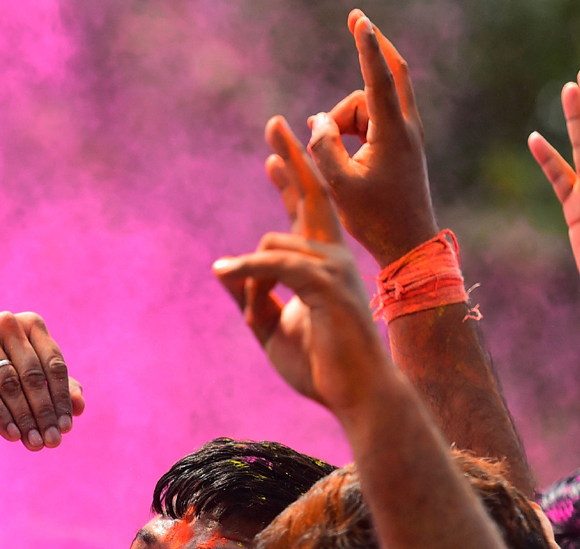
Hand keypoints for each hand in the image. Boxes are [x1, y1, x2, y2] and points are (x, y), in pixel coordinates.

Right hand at [0, 311, 83, 450]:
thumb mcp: (23, 380)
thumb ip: (55, 390)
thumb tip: (81, 406)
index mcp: (31, 325)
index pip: (55, 365)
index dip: (62, 399)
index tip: (67, 428)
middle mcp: (8, 324)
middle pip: (34, 376)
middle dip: (44, 413)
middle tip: (51, 442)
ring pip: (10, 385)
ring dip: (24, 418)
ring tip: (33, 444)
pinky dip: (1, 416)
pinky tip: (12, 435)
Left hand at [213, 116, 392, 416]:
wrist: (356, 394)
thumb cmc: (322, 366)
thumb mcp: (272, 329)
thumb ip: (252, 299)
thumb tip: (224, 272)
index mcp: (323, 265)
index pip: (307, 214)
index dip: (290, 182)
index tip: (271, 158)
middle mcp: (333, 257)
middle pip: (311, 197)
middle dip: (293, 158)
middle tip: (275, 123)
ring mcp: (333, 268)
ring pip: (273, 245)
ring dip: (250, 277)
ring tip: (248, 311)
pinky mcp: (326, 285)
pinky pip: (276, 265)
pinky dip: (246, 268)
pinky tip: (224, 271)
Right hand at [305, 10, 437, 266]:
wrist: (409, 246)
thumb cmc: (375, 219)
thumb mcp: (339, 184)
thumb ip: (324, 146)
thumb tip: (319, 119)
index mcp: (392, 133)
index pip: (379, 78)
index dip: (366, 46)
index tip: (359, 20)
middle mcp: (405, 128)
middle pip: (386, 77)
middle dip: (370, 52)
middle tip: (356, 21)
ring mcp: (406, 137)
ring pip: (369, 106)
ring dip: (344, 120)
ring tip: (331, 156)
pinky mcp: (402, 148)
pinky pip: (372, 122)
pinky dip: (352, 128)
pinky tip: (334, 147)